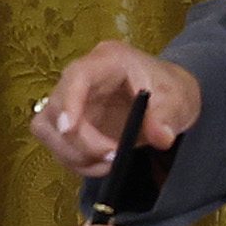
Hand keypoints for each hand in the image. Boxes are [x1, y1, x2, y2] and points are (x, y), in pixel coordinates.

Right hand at [30, 42, 200, 178]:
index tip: (69, 129)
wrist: (166, 99)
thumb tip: (161, 137)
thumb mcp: (178, 101)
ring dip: (74, 155)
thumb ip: (167, 118)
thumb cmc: (169, 90)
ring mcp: (72, 100)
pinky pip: (58, 145)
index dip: (68, 101)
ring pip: (47, 128)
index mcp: (109, 61)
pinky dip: (77, 162)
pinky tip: (103, 164)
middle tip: (113, 155)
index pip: (77, 75)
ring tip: (110, 162)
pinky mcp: (71, 122)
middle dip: (79, 141)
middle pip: (56, 107)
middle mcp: (82, 77)